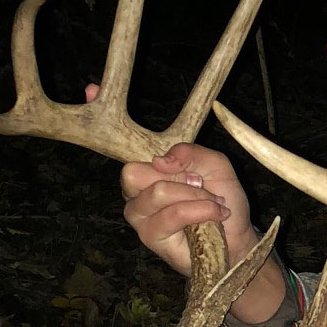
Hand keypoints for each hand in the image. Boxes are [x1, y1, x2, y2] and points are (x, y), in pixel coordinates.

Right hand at [106, 116, 288, 322]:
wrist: (238, 238)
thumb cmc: (222, 199)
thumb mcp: (214, 164)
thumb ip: (189, 152)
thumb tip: (160, 159)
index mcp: (149, 166)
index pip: (117, 140)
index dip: (98, 114)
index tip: (89, 88)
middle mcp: (136, 189)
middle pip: (132, 171)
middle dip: (178, 177)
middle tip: (201, 184)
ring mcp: (139, 214)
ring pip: (158, 191)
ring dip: (195, 195)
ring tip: (213, 203)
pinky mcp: (149, 236)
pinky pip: (171, 213)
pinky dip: (199, 210)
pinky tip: (214, 214)